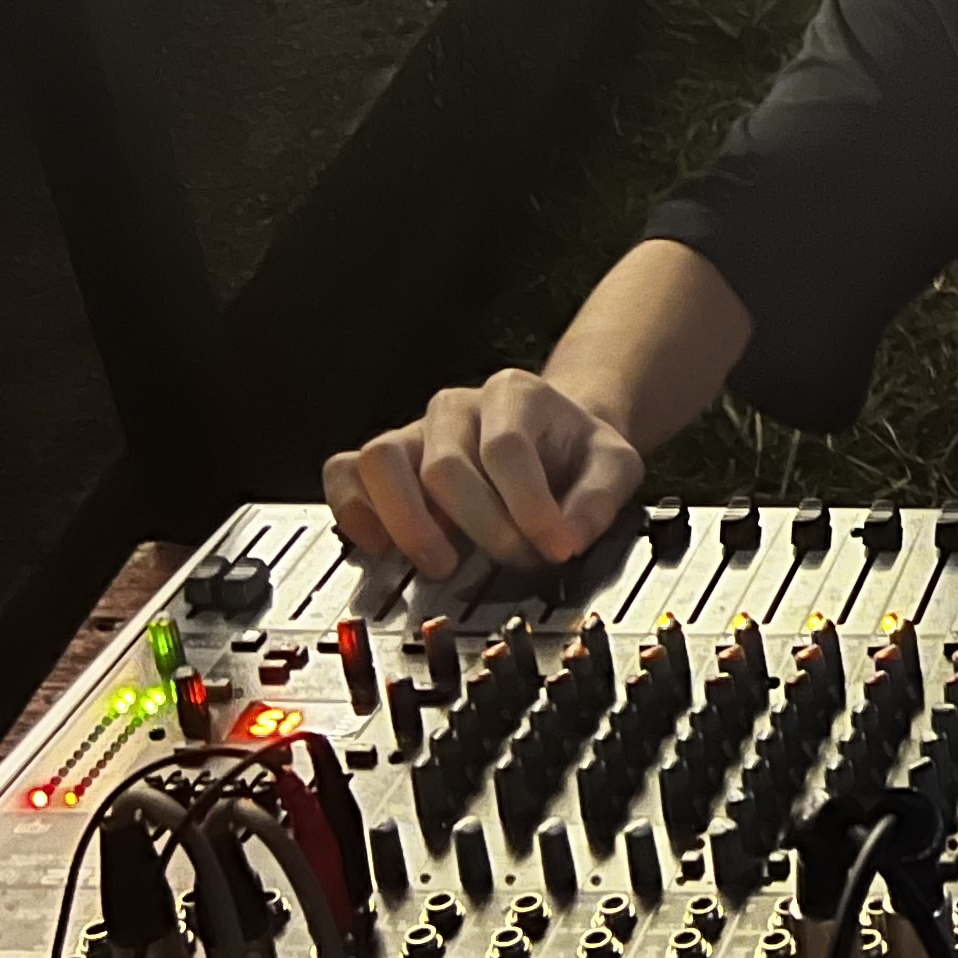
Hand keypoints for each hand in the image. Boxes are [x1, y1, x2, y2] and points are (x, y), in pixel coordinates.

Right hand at [327, 369, 645, 579]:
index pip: (506, 448)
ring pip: (380, 462)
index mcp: (515, 395)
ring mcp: (413, 432)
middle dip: (482, 528)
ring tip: (443, 562)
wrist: (551, 439)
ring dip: (409, 524)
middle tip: (515, 560)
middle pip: (445, 467)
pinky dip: (356, 512)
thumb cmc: (575, 453)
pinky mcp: (384, 462)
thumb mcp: (613, 466)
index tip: (555, 547)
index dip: (529, 506)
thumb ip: (599, 500)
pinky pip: (344, 474)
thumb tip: (566, 539)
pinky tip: (386, 547)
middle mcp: (455, 407)